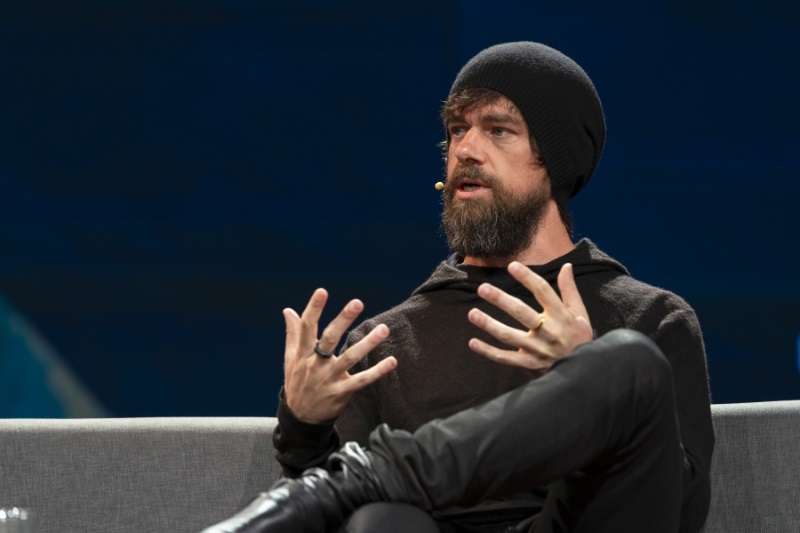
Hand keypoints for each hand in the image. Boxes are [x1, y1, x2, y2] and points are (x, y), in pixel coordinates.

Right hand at [283, 288, 395, 422]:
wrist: (300, 418)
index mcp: (302, 354)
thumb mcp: (290, 359)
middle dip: (343, 320)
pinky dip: (377, 371)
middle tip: (357, 302)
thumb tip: (288, 310)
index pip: (307, 327)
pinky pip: (362, 380)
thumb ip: (292, 334)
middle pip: (329, 339)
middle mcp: (315, 364)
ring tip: (383, 329)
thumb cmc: (297, 383)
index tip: (322, 291)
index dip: (314, 309)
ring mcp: (329, 379)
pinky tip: (392, 361)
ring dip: (367, 343)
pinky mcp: (342, 392)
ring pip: (350, 358)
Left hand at [467, 262, 592, 373]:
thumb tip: (566, 266)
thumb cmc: (579, 339)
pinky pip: (505, 358)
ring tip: (472, 313)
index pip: (543, 292)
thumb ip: (570, 290)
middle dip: (501, 300)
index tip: (512, 266)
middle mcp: (549, 332)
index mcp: (562, 316)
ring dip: (489, 325)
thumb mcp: (580, 314)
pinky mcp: (529, 364)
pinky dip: (488, 351)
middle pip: (522, 313)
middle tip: (482, 288)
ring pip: (509, 336)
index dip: (527, 278)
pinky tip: (473, 342)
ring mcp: (537, 350)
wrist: (584, 373)